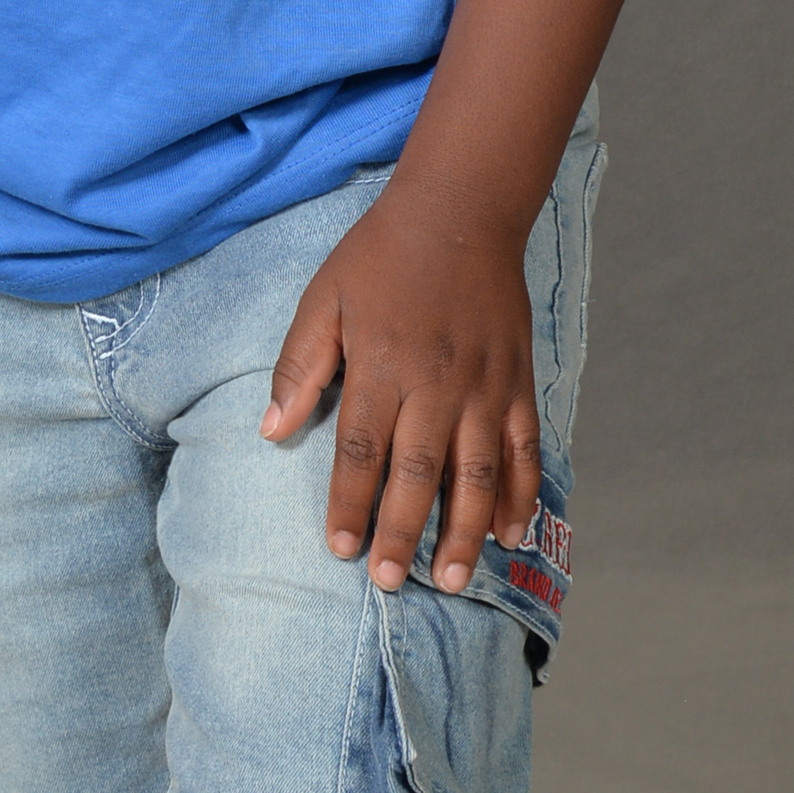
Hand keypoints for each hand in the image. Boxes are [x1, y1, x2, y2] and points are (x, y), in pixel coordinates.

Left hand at [261, 176, 539, 592]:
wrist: (461, 210)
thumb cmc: (381, 256)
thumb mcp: (324, 298)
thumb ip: (299, 365)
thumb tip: (270, 430)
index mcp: (381, 364)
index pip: (360, 450)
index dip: (349, 504)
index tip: (337, 550)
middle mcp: (436, 383)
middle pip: (417, 473)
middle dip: (402, 533)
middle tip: (389, 582)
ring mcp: (484, 385)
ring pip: (476, 473)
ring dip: (463, 531)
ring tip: (448, 580)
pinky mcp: (517, 381)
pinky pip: (523, 449)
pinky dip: (520, 494)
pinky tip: (509, 533)